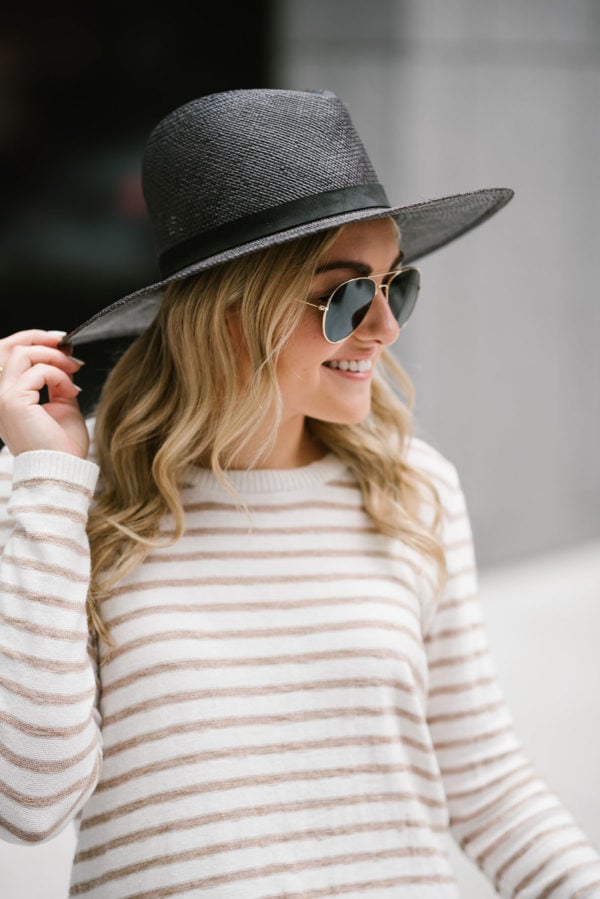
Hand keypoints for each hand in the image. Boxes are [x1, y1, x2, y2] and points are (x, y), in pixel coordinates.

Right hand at [0, 330, 88, 457]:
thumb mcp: (62, 404)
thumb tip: (64, 356)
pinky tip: (72, 391)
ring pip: (22, 353)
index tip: (61, 341)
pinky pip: (38, 371)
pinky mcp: (13, 401)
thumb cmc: (62, 446)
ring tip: (73, 369)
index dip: (33, 340)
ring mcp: (2, 397)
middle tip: (66, 344)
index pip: (8, 355)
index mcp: (7, 396)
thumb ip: (58, 381)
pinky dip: (59, 375)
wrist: (63, 469)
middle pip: (9, 347)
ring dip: (52, 356)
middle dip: (40, 338)